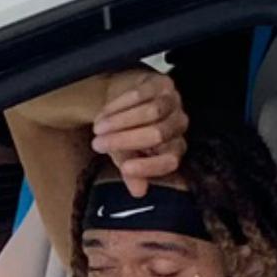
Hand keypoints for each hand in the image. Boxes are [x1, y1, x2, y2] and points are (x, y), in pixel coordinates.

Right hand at [92, 68, 187, 185]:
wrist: (123, 98)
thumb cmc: (127, 131)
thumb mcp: (125, 155)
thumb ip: (132, 172)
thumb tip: (138, 193)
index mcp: (174, 148)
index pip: (170, 160)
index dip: (150, 167)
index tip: (125, 169)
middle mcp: (179, 126)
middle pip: (158, 133)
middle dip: (125, 140)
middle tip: (98, 144)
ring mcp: (173, 102)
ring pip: (151, 112)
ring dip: (120, 121)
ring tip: (97, 128)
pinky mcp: (162, 83)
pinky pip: (141, 94)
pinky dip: (118, 105)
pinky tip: (103, 112)